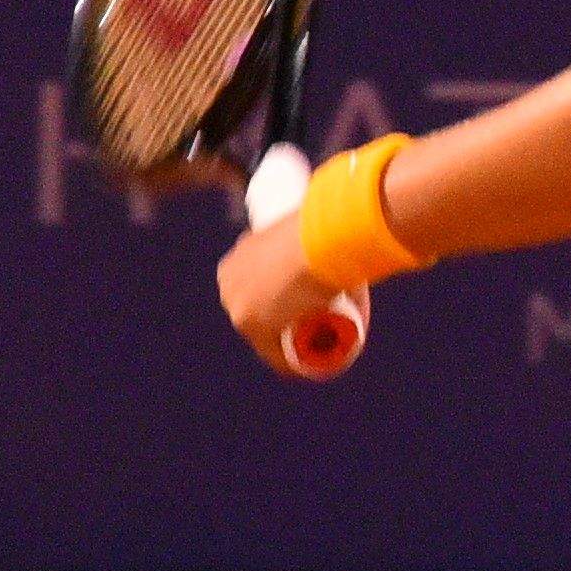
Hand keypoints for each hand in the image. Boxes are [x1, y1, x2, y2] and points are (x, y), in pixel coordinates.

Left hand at [213, 207, 365, 377]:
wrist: (319, 237)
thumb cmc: (320, 224)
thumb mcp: (311, 222)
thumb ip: (319, 216)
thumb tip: (342, 201)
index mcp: (235, 262)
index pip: (258, 290)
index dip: (283, 302)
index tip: (307, 305)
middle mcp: (228, 286)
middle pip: (261, 315)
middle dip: (285, 324)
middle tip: (319, 323)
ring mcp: (237, 307)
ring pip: (269, 336)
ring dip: (290, 344)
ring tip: (319, 346)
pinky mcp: (253, 326)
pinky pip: (276, 354)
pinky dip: (293, 364)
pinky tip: (308, 369)